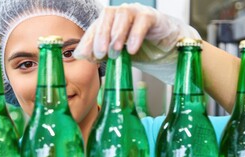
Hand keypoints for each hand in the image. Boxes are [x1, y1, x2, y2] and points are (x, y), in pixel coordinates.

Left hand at [74, 3, 191, 59]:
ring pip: (123, 14)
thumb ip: (99, 54)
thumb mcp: (116, 54)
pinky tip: (132, 49)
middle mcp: (121, 14)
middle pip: (107, 15)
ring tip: (115, 52)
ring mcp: (137, 13)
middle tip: (100, 54)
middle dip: (101, 35)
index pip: (95, 27)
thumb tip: (79, 55)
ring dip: (117, 34)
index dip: (88, 41)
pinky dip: (136, 35)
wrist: (165, 46)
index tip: (84, 56)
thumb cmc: (138, 47)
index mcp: (110, 22)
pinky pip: (143, 21)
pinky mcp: (153, 17)